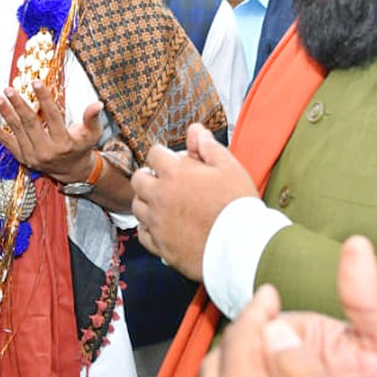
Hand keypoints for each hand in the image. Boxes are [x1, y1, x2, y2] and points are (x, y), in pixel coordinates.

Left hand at [0, 80, 101, 183]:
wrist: (71, 171)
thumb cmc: (81, 146)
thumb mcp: (92, 133)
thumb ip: (92, 118)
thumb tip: (98, 103)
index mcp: (64, 143)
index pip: (52, 117)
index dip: (44, 99)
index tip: (35, 82)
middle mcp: (46, 151)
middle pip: (30, 124)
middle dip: (18, 105)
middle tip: (8, 89)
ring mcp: (32, 156)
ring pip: (16, 131)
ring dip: (5, 113)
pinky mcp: (22, 158)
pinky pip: (6, 143)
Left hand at [130, 122, 255, 279]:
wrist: (240, 245)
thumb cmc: (237, 206)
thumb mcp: (229, 167)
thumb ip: (209, 147)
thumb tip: (196, 131)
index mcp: (174, 174)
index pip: (154, 153)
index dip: (163, 154)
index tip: (172, 160)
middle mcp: (159, 196)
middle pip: (138, 179)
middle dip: (148, 176)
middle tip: (164, 181)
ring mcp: (157, 222)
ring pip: (137, 207)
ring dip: (146, 201)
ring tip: (163, 203)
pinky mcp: (160, 245)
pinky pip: (143, 234)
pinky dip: (148, 228)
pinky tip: (161, 226)